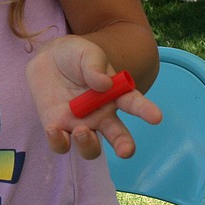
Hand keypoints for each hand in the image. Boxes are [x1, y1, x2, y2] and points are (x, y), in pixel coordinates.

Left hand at [25, 36, 161, 159]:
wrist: (47, 59)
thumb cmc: (75, 55)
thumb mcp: (87, 53)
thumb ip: (95, 66)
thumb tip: (104, 85)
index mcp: (115, 96)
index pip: (134, 104)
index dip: (146, 111)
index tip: (156, 117)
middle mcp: (101, 116)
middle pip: (117, 136)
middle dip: (124, 145)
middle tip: (126, 151)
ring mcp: (80, 125)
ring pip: (90, 148)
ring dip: (88, 145)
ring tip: (82, 130)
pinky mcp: (57, 129)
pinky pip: (60, 145)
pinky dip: (58, 142)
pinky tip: (54, 129)